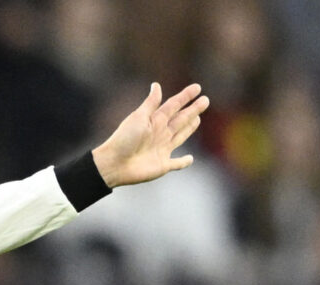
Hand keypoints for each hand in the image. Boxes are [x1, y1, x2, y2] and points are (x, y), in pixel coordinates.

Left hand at [91, 82, 207, 187]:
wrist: (114, 164)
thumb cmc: (124, 139)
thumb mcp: (138, 117)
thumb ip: (150, 103)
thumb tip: (156, 84)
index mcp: (155, 120)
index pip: (174, 105)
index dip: (185, 96)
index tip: (197, 87)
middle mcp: (160, 133)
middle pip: (180, 119)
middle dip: (193, 110)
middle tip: (205, 100)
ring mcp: (162, 149)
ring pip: (180, 136)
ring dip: (189, 128)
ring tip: (197, 119)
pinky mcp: (162, 165)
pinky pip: (176, 164)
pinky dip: (184, 162)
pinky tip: (190, 159)